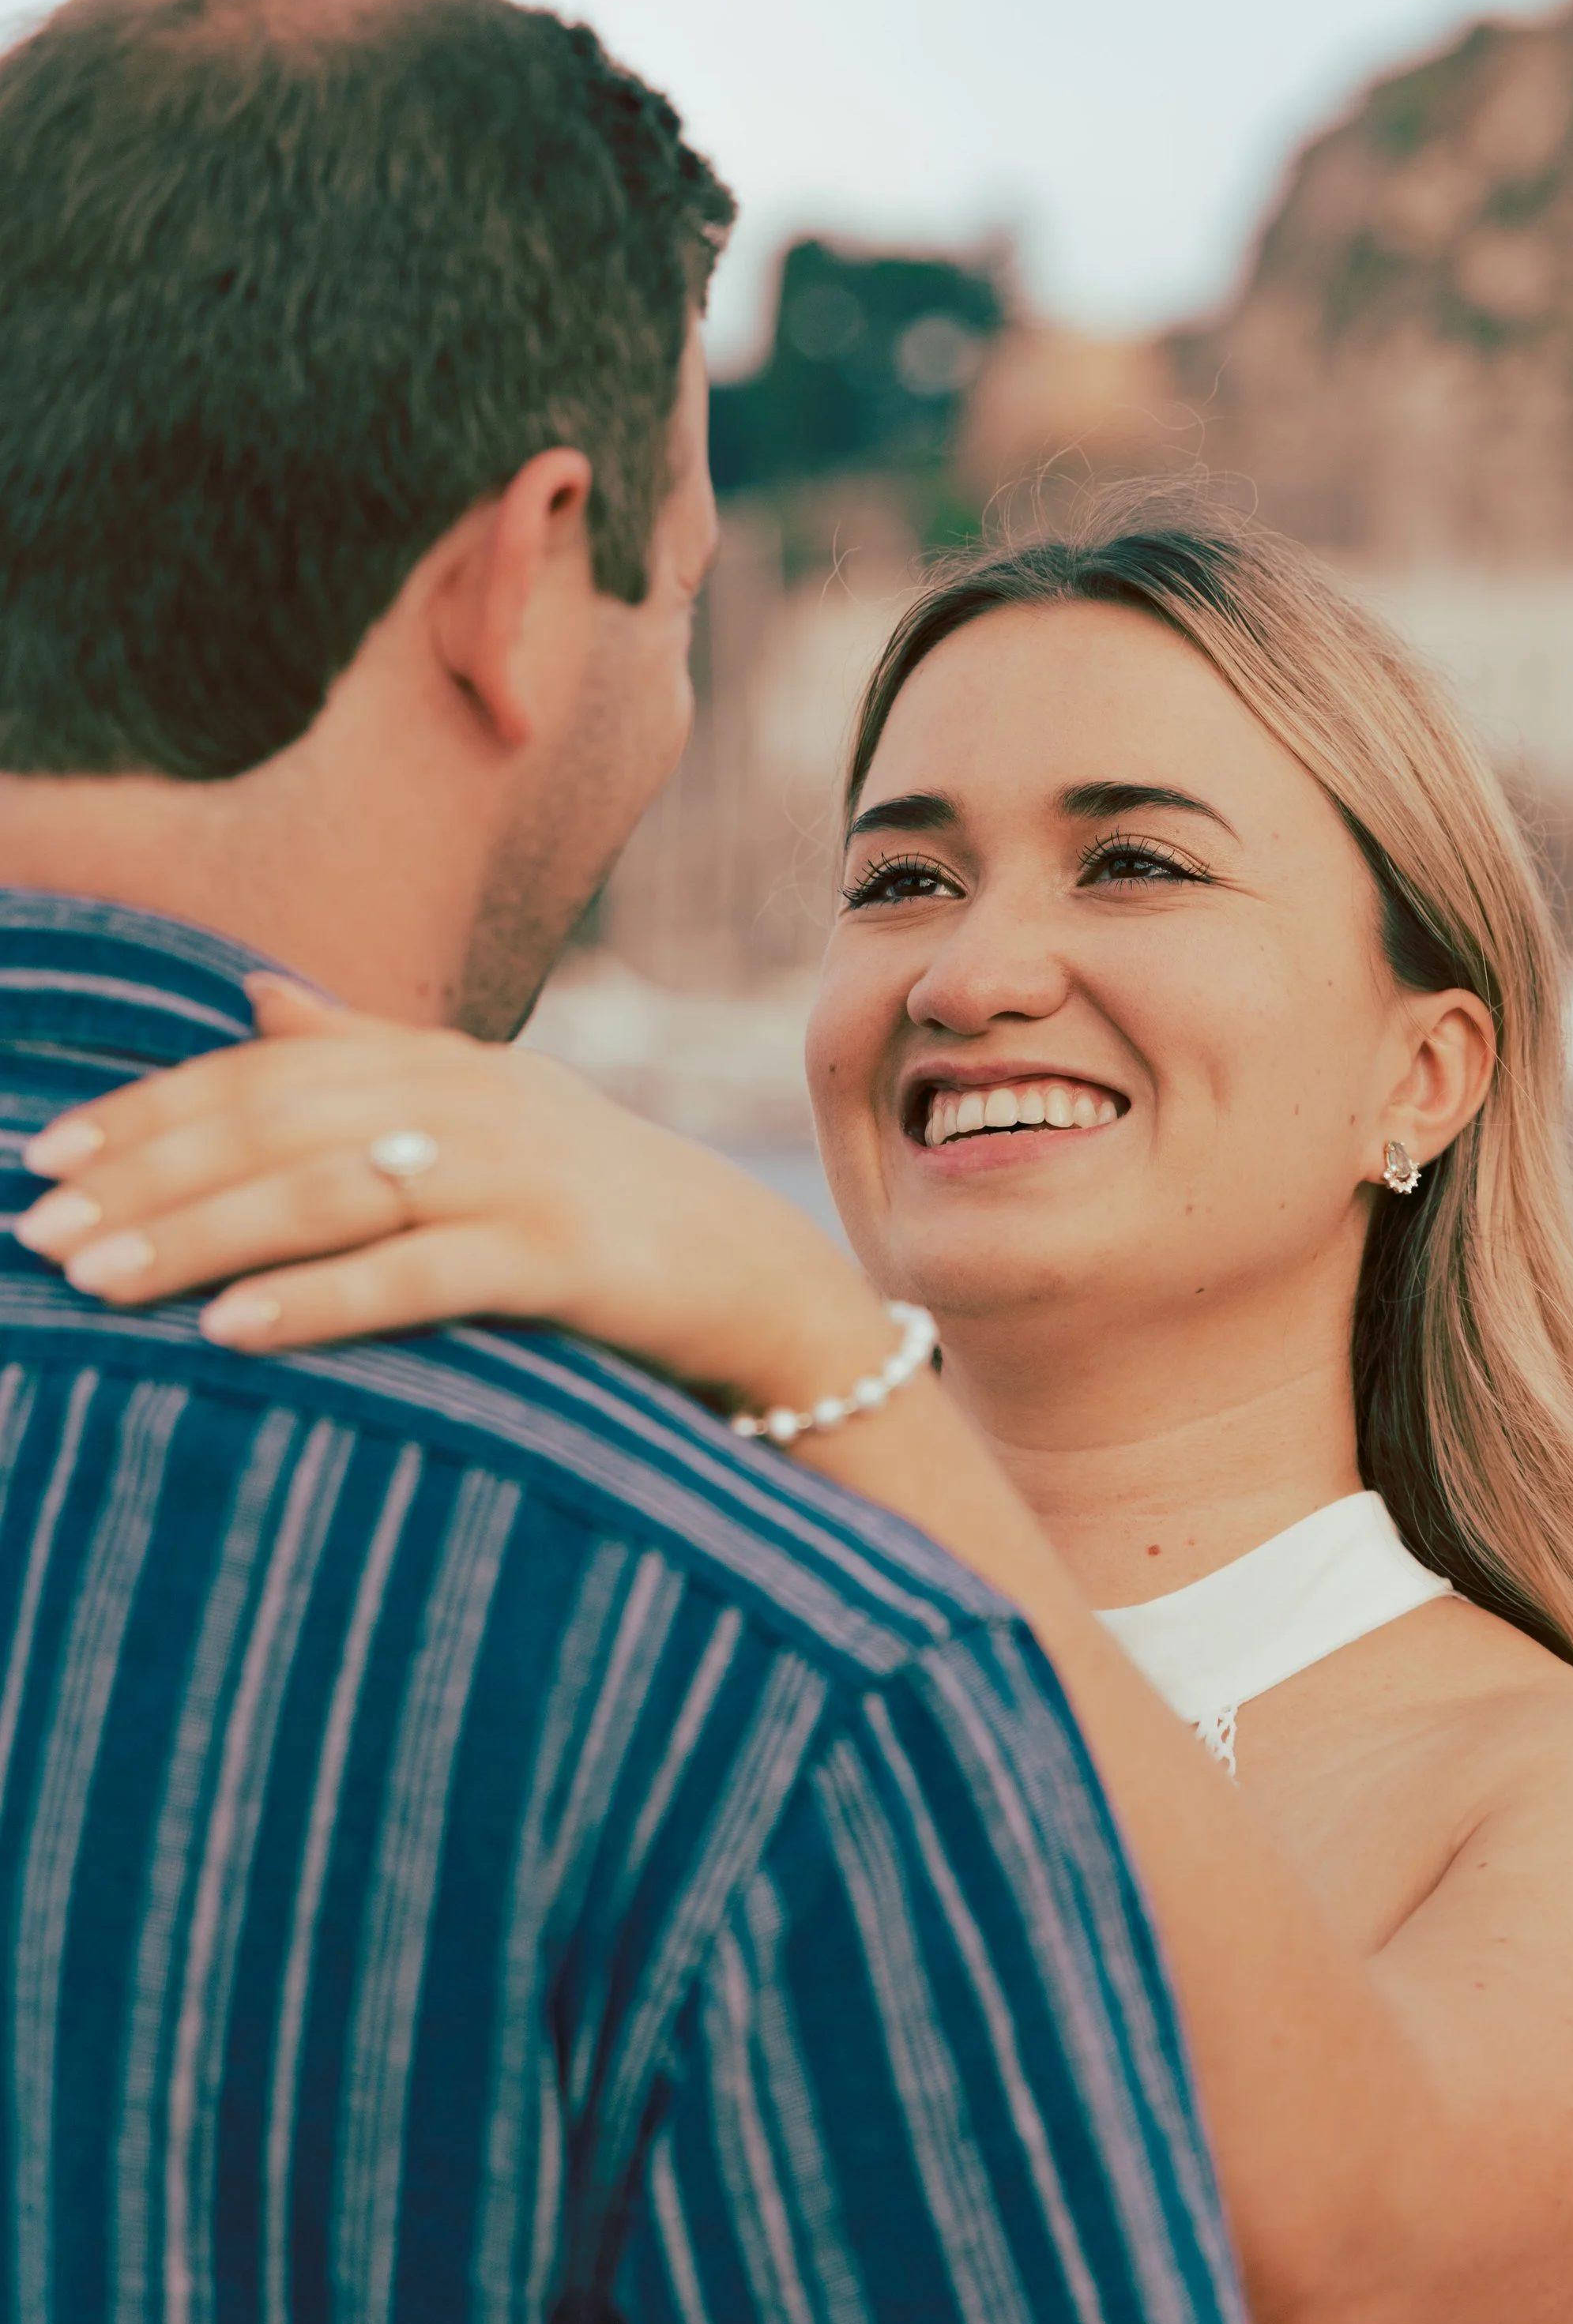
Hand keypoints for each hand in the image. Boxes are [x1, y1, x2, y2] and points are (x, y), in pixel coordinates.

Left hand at [13, 978, 892, 1413]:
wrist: (751, 1277)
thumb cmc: (596, 1206)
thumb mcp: (483, 1112)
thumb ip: (368, 1052)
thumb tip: (252, 993)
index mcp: (443, 1063)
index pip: (268, 1071)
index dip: (153, 1107)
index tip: (50, 1150)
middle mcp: (474, 1100)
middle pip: (279, 1125)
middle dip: (148, 1177)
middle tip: (40, 1230)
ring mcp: (521, 1173)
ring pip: (330, 1193)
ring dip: (199, 1236)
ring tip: (97, 1279)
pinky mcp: (563, 1256)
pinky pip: (420, 1277)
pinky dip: (319, 1300)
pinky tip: (231, 1329)